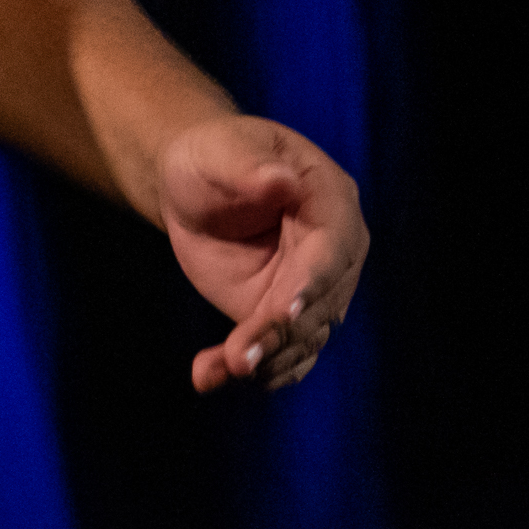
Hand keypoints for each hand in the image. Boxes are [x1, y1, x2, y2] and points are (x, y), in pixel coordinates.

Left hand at [159, 114, 365, 393]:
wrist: (194, 186)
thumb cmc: (212, 156)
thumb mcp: (221, 152)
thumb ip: (251, 168)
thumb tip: (281, 181)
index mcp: (331, 201)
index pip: (333, 249)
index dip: (314, 281)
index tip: (288, 308)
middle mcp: (334, 252)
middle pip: (319, 303)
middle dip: (283, 332)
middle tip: (244, 357)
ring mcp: (311, 288)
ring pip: (301, 336)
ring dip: (267, 359)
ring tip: (226, 369)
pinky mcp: (281, 314)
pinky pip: (276, 351)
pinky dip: (246, 367)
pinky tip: (209, 377)